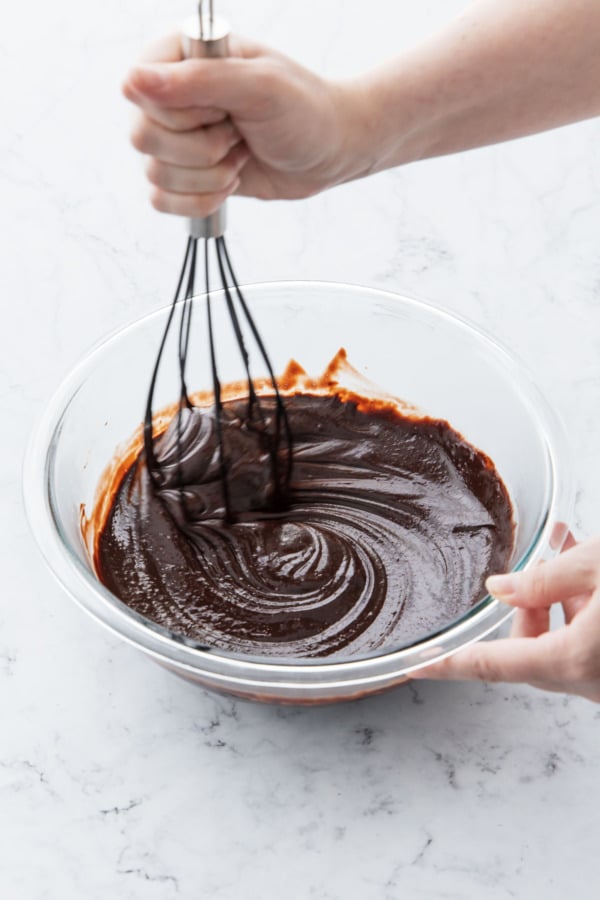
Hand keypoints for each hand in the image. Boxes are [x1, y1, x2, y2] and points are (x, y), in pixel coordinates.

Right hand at [122, 34, 366, 216]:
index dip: (185, 114)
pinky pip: (161, 201)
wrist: (329, 152)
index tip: (225, 108)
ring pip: (154, 174)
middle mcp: (170, 96)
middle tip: (237, 133)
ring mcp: (175, 138)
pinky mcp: (185, 175)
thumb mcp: (260, 86)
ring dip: (207, 176)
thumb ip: (197, 81)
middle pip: (142, 138)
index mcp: (180, 57)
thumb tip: (133, 82)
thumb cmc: (304, 111)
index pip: (141, 94)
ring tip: (240, 154)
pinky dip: (200, 201)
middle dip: (200, 149)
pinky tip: (230, 181)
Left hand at [412, 533, 599, 702]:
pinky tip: (585, 572)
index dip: (449, 664)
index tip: (416, 667)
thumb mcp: (599, 566)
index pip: (492, 665)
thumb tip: (501, 588)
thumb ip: (543, 579)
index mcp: (574, 660)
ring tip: (562, 549)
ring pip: (564, 644)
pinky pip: (589, 645)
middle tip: (529, 567)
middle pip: (530, 652)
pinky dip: (580, 611)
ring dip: (556, 601)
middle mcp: (593, 681)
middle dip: (522, 608)